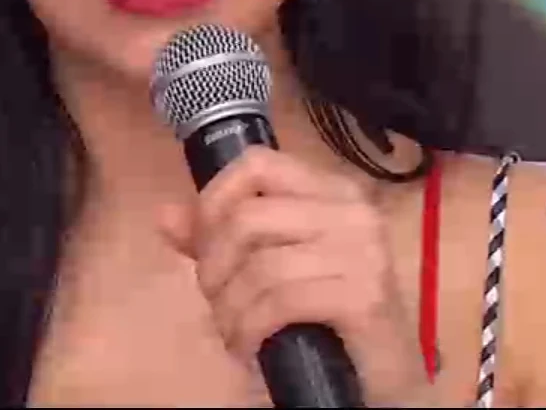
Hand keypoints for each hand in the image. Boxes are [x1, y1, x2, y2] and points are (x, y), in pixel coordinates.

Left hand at [157, 147, 443, 407]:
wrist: (380, 380)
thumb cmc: (325, 320)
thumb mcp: (268, 271)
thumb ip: (219, 240)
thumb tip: (165, 215)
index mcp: (333, 191)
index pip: (257, 164)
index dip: (214, 201)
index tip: (202, 244)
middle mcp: (354, 212)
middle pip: (248, 218)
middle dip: (214, 266)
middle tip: (216, 302)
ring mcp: (364, 253)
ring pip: (260, 264)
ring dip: (230, 308)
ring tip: (233, 331)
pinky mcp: (364, 297)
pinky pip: (281, 301)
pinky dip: (251, 329)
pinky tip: (248, 347)